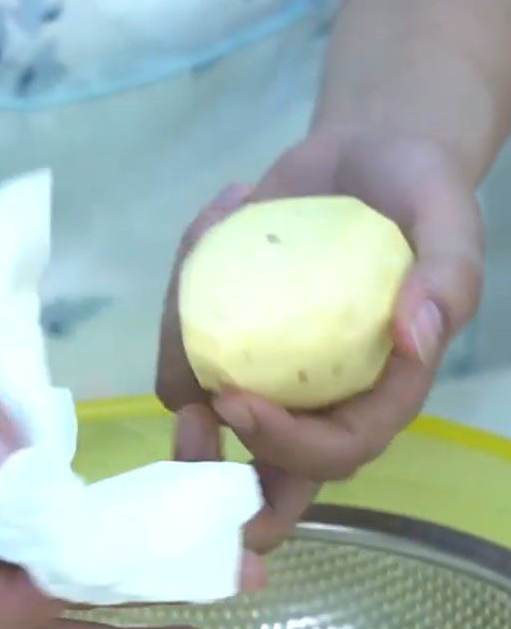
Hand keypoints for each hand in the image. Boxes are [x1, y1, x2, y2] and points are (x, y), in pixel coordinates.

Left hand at [158, 130, 482, 551]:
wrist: (364, 159)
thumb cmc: (417, 192)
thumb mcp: (448, 218)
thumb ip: (448, 276)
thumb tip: (415, 338)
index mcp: (375, 393)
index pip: (332, 452)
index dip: (283, 447)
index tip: (235, 400)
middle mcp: (314, 395)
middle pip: (260, 467)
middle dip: (212, 469)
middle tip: (189, 425)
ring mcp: (262, 368)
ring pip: (200, 400)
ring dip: (181, 342)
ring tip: (205, 238)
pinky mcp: (225, 332)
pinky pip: (181, 339)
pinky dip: (180, 285)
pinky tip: (216, 217)